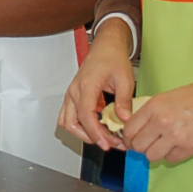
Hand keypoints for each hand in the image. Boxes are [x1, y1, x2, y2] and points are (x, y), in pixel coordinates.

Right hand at [60, 22, 135, 149]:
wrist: (106, 47)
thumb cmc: (112, 58)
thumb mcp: (125, 79)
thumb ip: (124, 100)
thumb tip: (125, 119)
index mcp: (86, 85)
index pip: (85, 115)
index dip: (95, 133)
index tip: (106, 143)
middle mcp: (75, 91)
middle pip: (72, 123)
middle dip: (90, 137)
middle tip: (109, 143)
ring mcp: (72, 95)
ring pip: (67, 122)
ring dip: (83, 133)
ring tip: (103, 137)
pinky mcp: (74, 97)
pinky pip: (70, 117)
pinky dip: (81, 126)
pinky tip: (97, 127)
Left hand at [118, 80, 192, 163]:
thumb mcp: (168, 96)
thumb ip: (151, 111)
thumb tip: (136, 125)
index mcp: (155, 107)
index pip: (129, 129)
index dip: (128, 137)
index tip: (131, 139)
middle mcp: (162, 122)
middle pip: (138, 146)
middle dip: (139, 147)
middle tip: (145, 144)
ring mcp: (175, 137)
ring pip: (151, 156)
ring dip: (155, 152)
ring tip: (162, 145)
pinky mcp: (189, 149)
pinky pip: (170, 159)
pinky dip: (171, 155)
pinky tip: (177, 145)